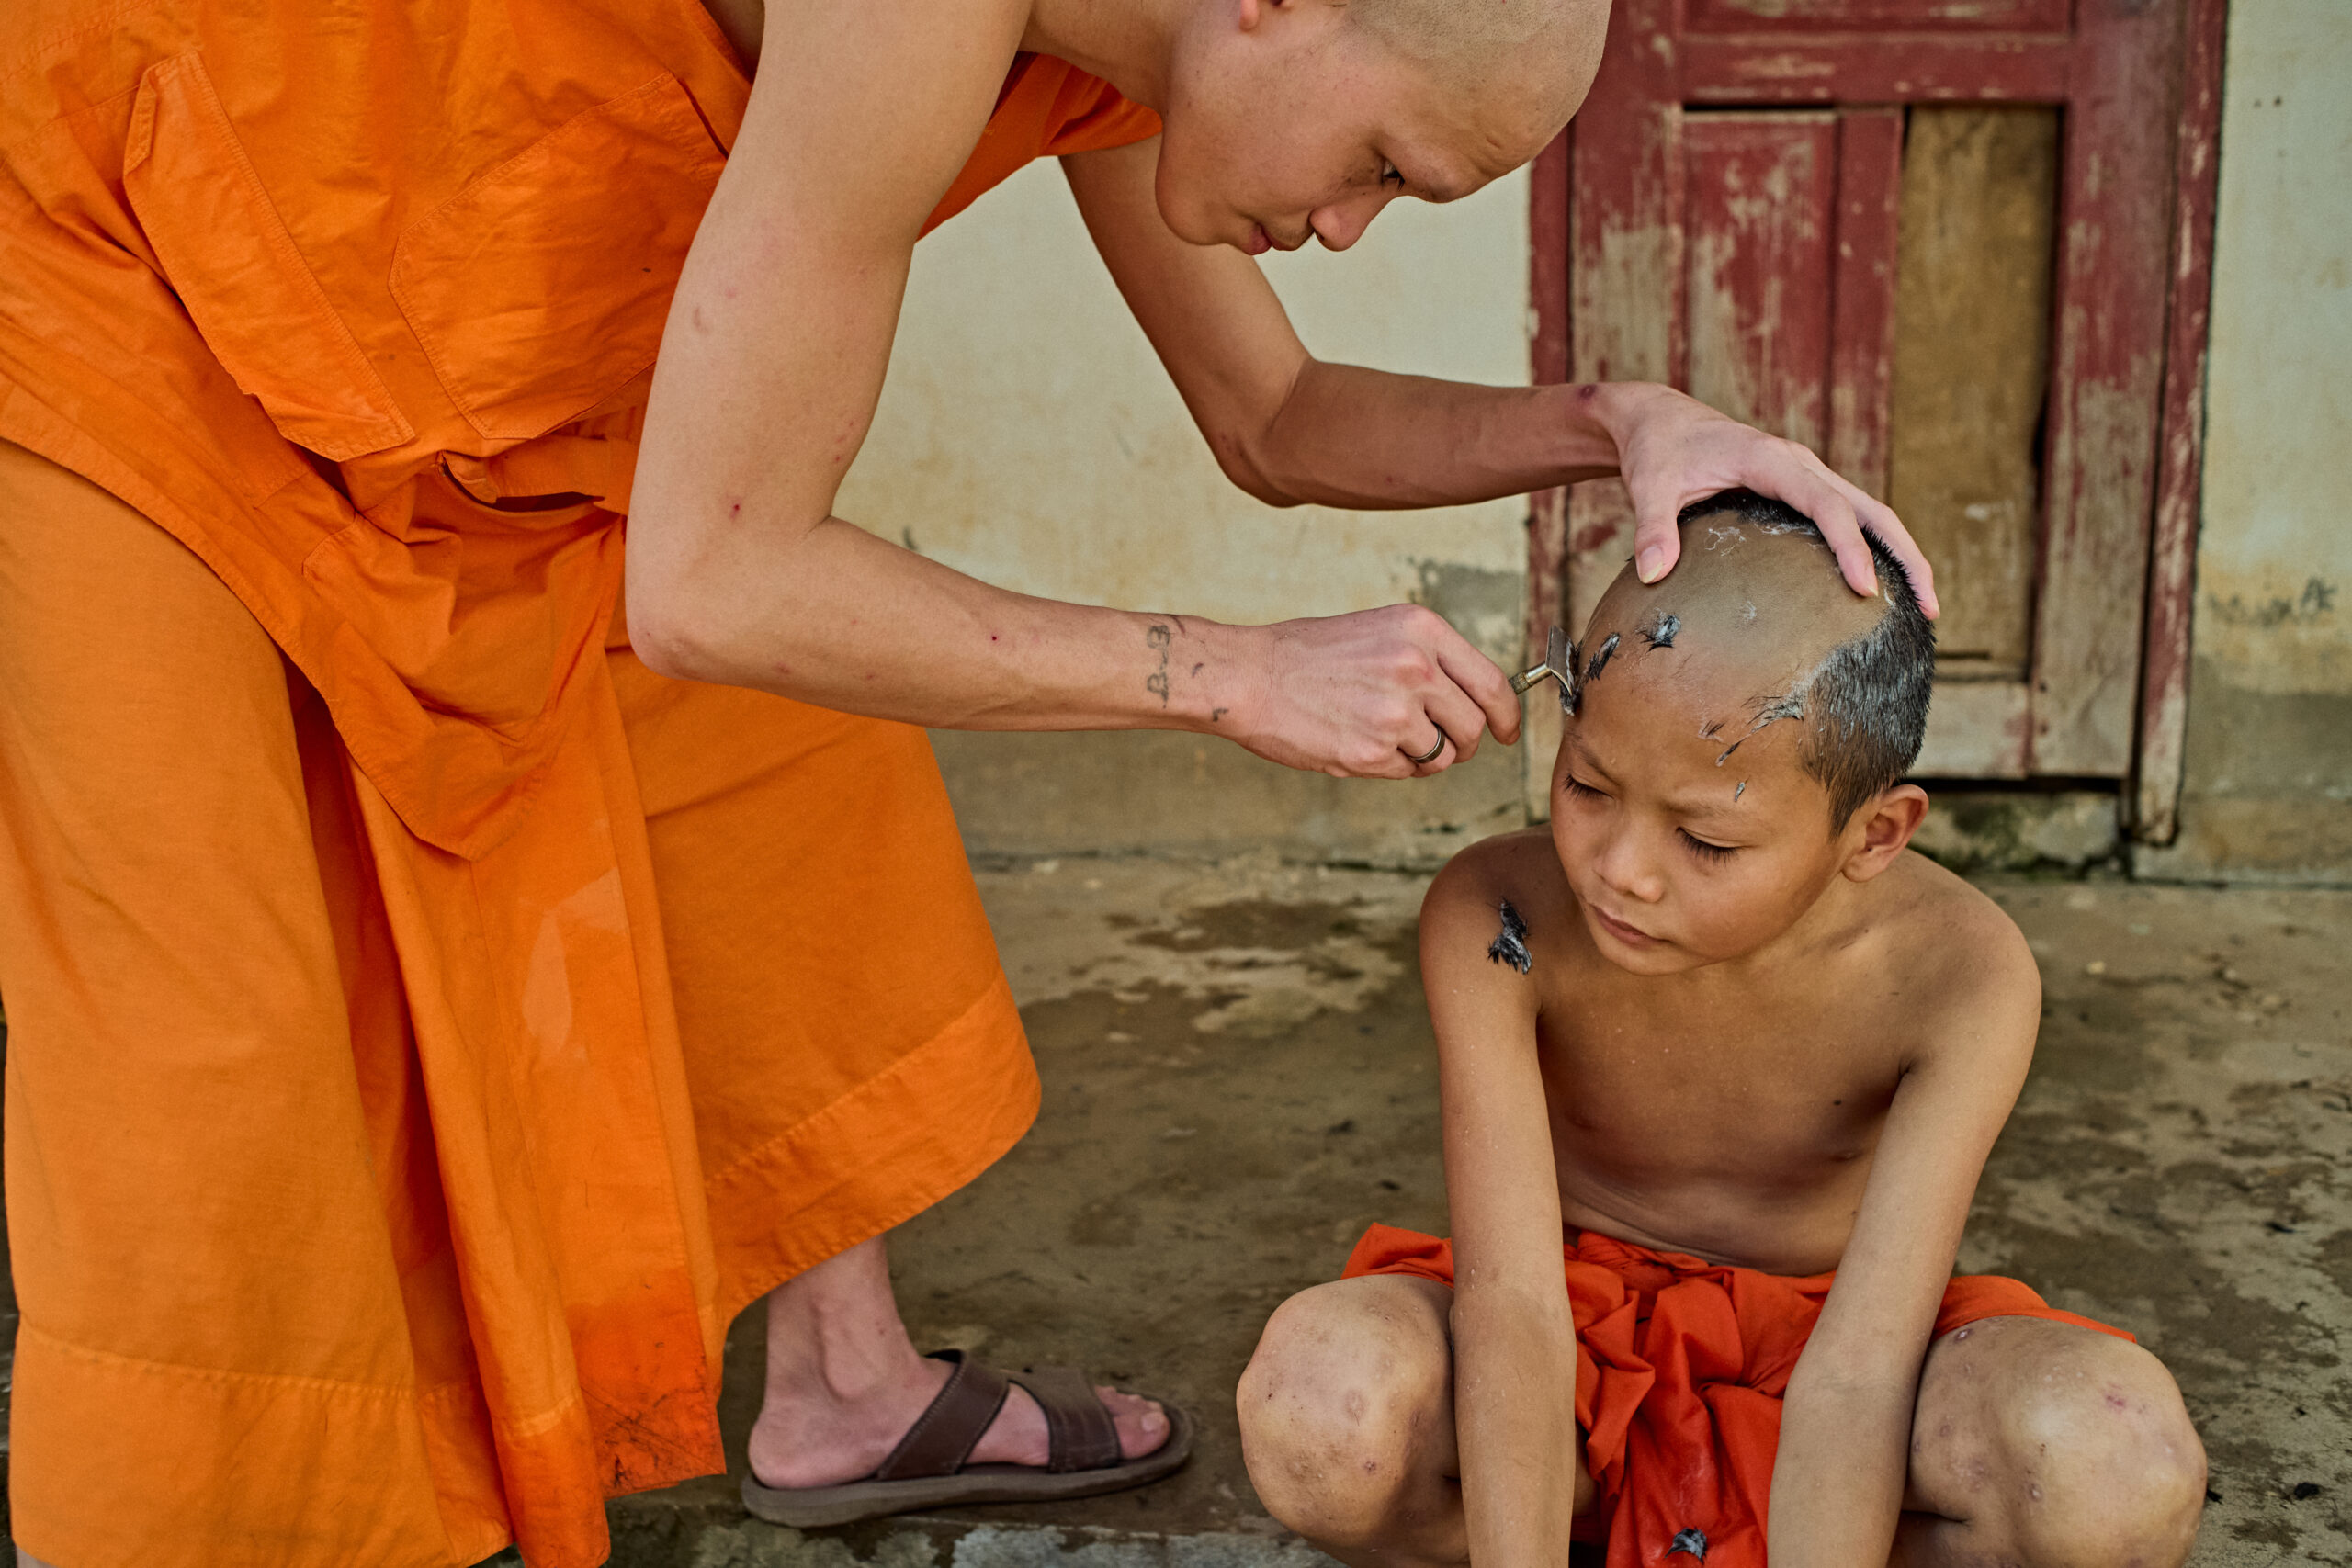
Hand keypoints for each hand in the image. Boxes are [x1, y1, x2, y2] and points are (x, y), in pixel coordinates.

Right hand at [1227, 605, 1520, 778]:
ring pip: (1443, 755)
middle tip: (1435, 743)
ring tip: (1381, 736)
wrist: (1250, 676)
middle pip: (1473, 726)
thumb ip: (1429, 660)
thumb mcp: (1379, 631)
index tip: (1506, 731)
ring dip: (1423, 756)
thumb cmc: (1308, 655)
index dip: (1506, 716)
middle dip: (1461, 743)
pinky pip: (1406, 771)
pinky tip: (1356, 742)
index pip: (1491, 683)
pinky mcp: (1372, 750)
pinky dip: (1389, 767)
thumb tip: (1472, 702)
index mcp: (1422, 631)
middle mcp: (1416, 667)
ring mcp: (1395, 711)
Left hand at [1594, 384, 1941, 617]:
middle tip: (1929, 606)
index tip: (1864, 589)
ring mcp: (1805, 475)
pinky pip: (1849, 517)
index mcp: (1770, 460)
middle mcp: (1799, 463)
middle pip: (1870, 508)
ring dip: (1900, 554)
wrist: (1659, 419)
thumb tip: (1652, 574)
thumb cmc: (1656, 450)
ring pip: (1869, 512)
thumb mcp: (1648, 486)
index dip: (1849, 546)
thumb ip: (1652, 528)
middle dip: (1905, 555)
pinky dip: (1874, 548)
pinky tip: (1881, 589)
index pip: (1825, 504)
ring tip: (1924, 605)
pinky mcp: (1801, 488)